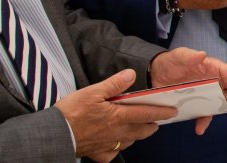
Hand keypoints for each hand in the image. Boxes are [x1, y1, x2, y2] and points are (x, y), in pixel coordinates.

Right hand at [53, 69, 175, 161]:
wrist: (54, 135)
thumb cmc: (71, 112)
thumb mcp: (92, 91)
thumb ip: (114, 84)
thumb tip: (131, 74)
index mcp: (118, 116)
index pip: (147, 114)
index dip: (162, 112)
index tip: (172, 111)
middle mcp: (117, 132)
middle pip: (142, 130)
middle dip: (152, 125)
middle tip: (157, 120)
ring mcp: (108, 144)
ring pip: (130, 141)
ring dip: (137, 134)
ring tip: (140, 128)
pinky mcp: (97, 153)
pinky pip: (113, 152)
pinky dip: (118, 147)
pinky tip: (116, 142)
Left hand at [150, 48, 226, 134]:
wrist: (155, 75)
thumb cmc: (170, 62)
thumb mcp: (178, 56)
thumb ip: (189, 56)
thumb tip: (203, 55)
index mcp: (215, 68)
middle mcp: (216, 80)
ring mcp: (209, 93)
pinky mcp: (200, 103)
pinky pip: (207, 113)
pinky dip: (205, 122)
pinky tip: (199, 129)